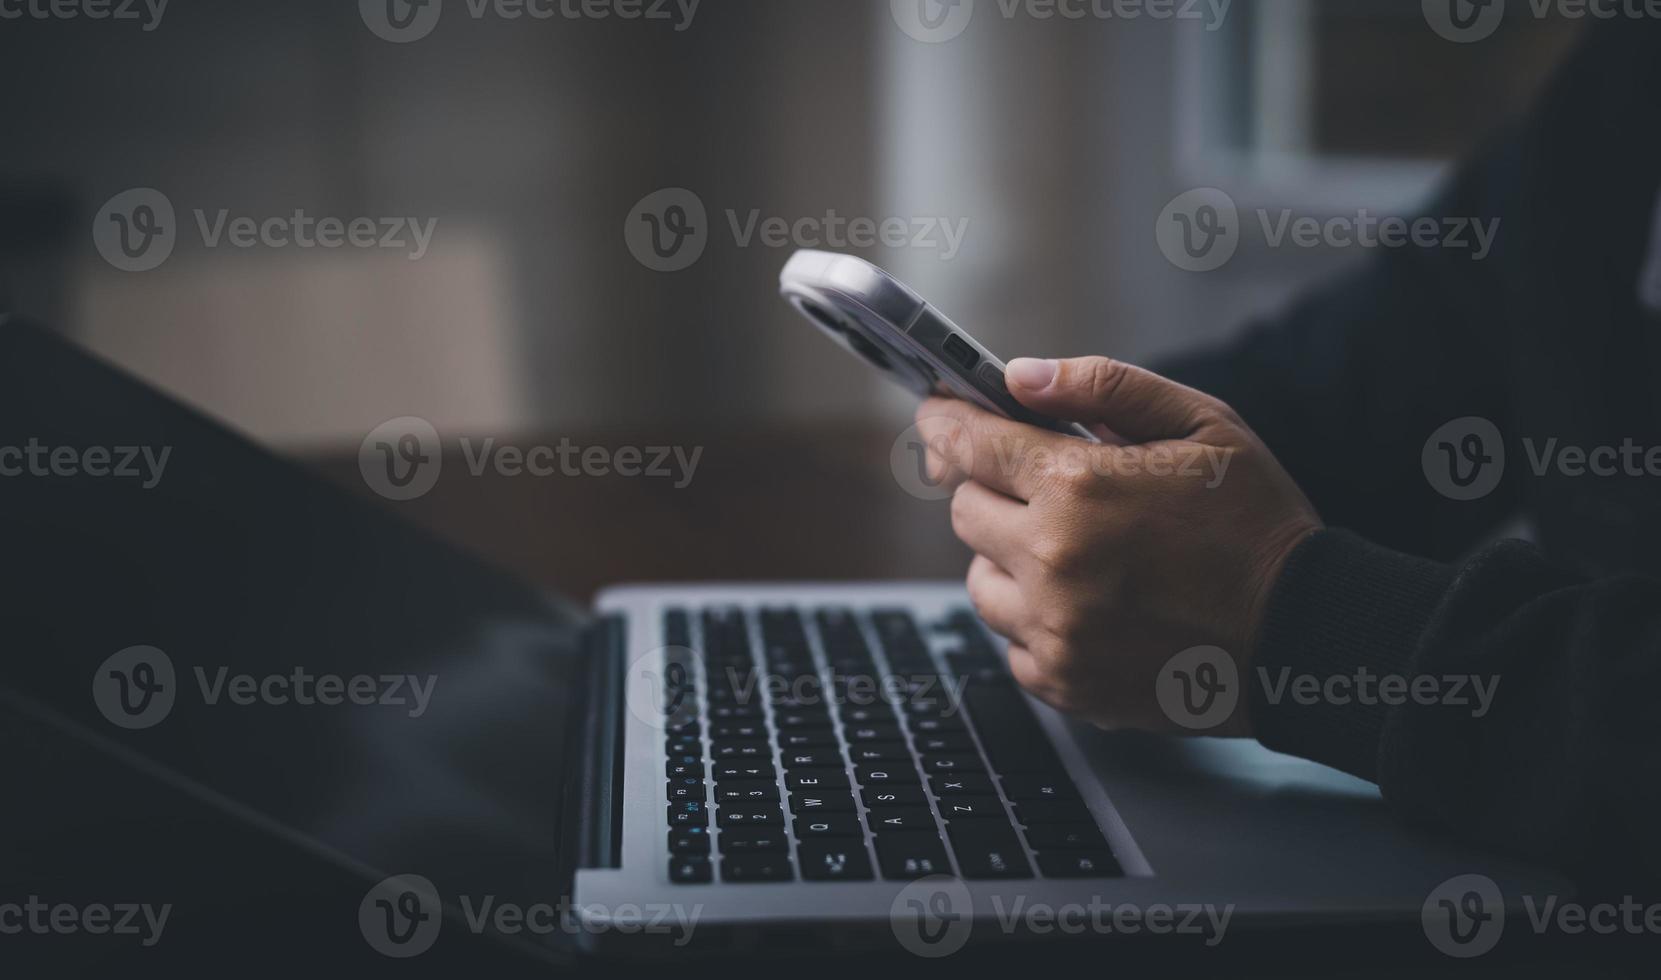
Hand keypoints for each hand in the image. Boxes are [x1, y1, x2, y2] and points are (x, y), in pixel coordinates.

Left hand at [916, 356, 1321, 735]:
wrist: (1303, 635)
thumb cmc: (1257, 523)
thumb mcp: (1202, 423)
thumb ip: (1103, 387)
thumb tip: (1021, 376)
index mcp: (1079, 488)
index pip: (968, 444)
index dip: (949, 423)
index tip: (940, 416)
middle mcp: (1051, 562)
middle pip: (965, 510)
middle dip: (997, 490)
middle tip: (1051, 491)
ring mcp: (1053, 630)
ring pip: (979, 580)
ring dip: (1011, 560)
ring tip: (1077, 553)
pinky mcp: (1063, 682)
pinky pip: (1010, 642)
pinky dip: (1036, 622)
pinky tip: (1090, 605)